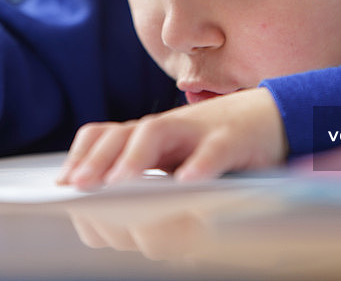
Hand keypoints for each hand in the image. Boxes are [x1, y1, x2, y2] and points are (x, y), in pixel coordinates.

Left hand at [57, 87, 287, 189]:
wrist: (275, 119)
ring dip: (134, 158)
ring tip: (118, 184)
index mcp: (149, 138)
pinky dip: (201, 164)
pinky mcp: (234, 139)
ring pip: (157, 134)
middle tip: (78, 188)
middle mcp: (167, 130)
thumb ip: (145, 179)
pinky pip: (214, 150)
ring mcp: (199, 130)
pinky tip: (188, 182)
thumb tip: (104, 220)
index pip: (104, 138)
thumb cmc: (218, 147)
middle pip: (121, 134)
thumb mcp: (176, 160)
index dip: (82, 159)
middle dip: (96, 161)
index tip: (65, 186)